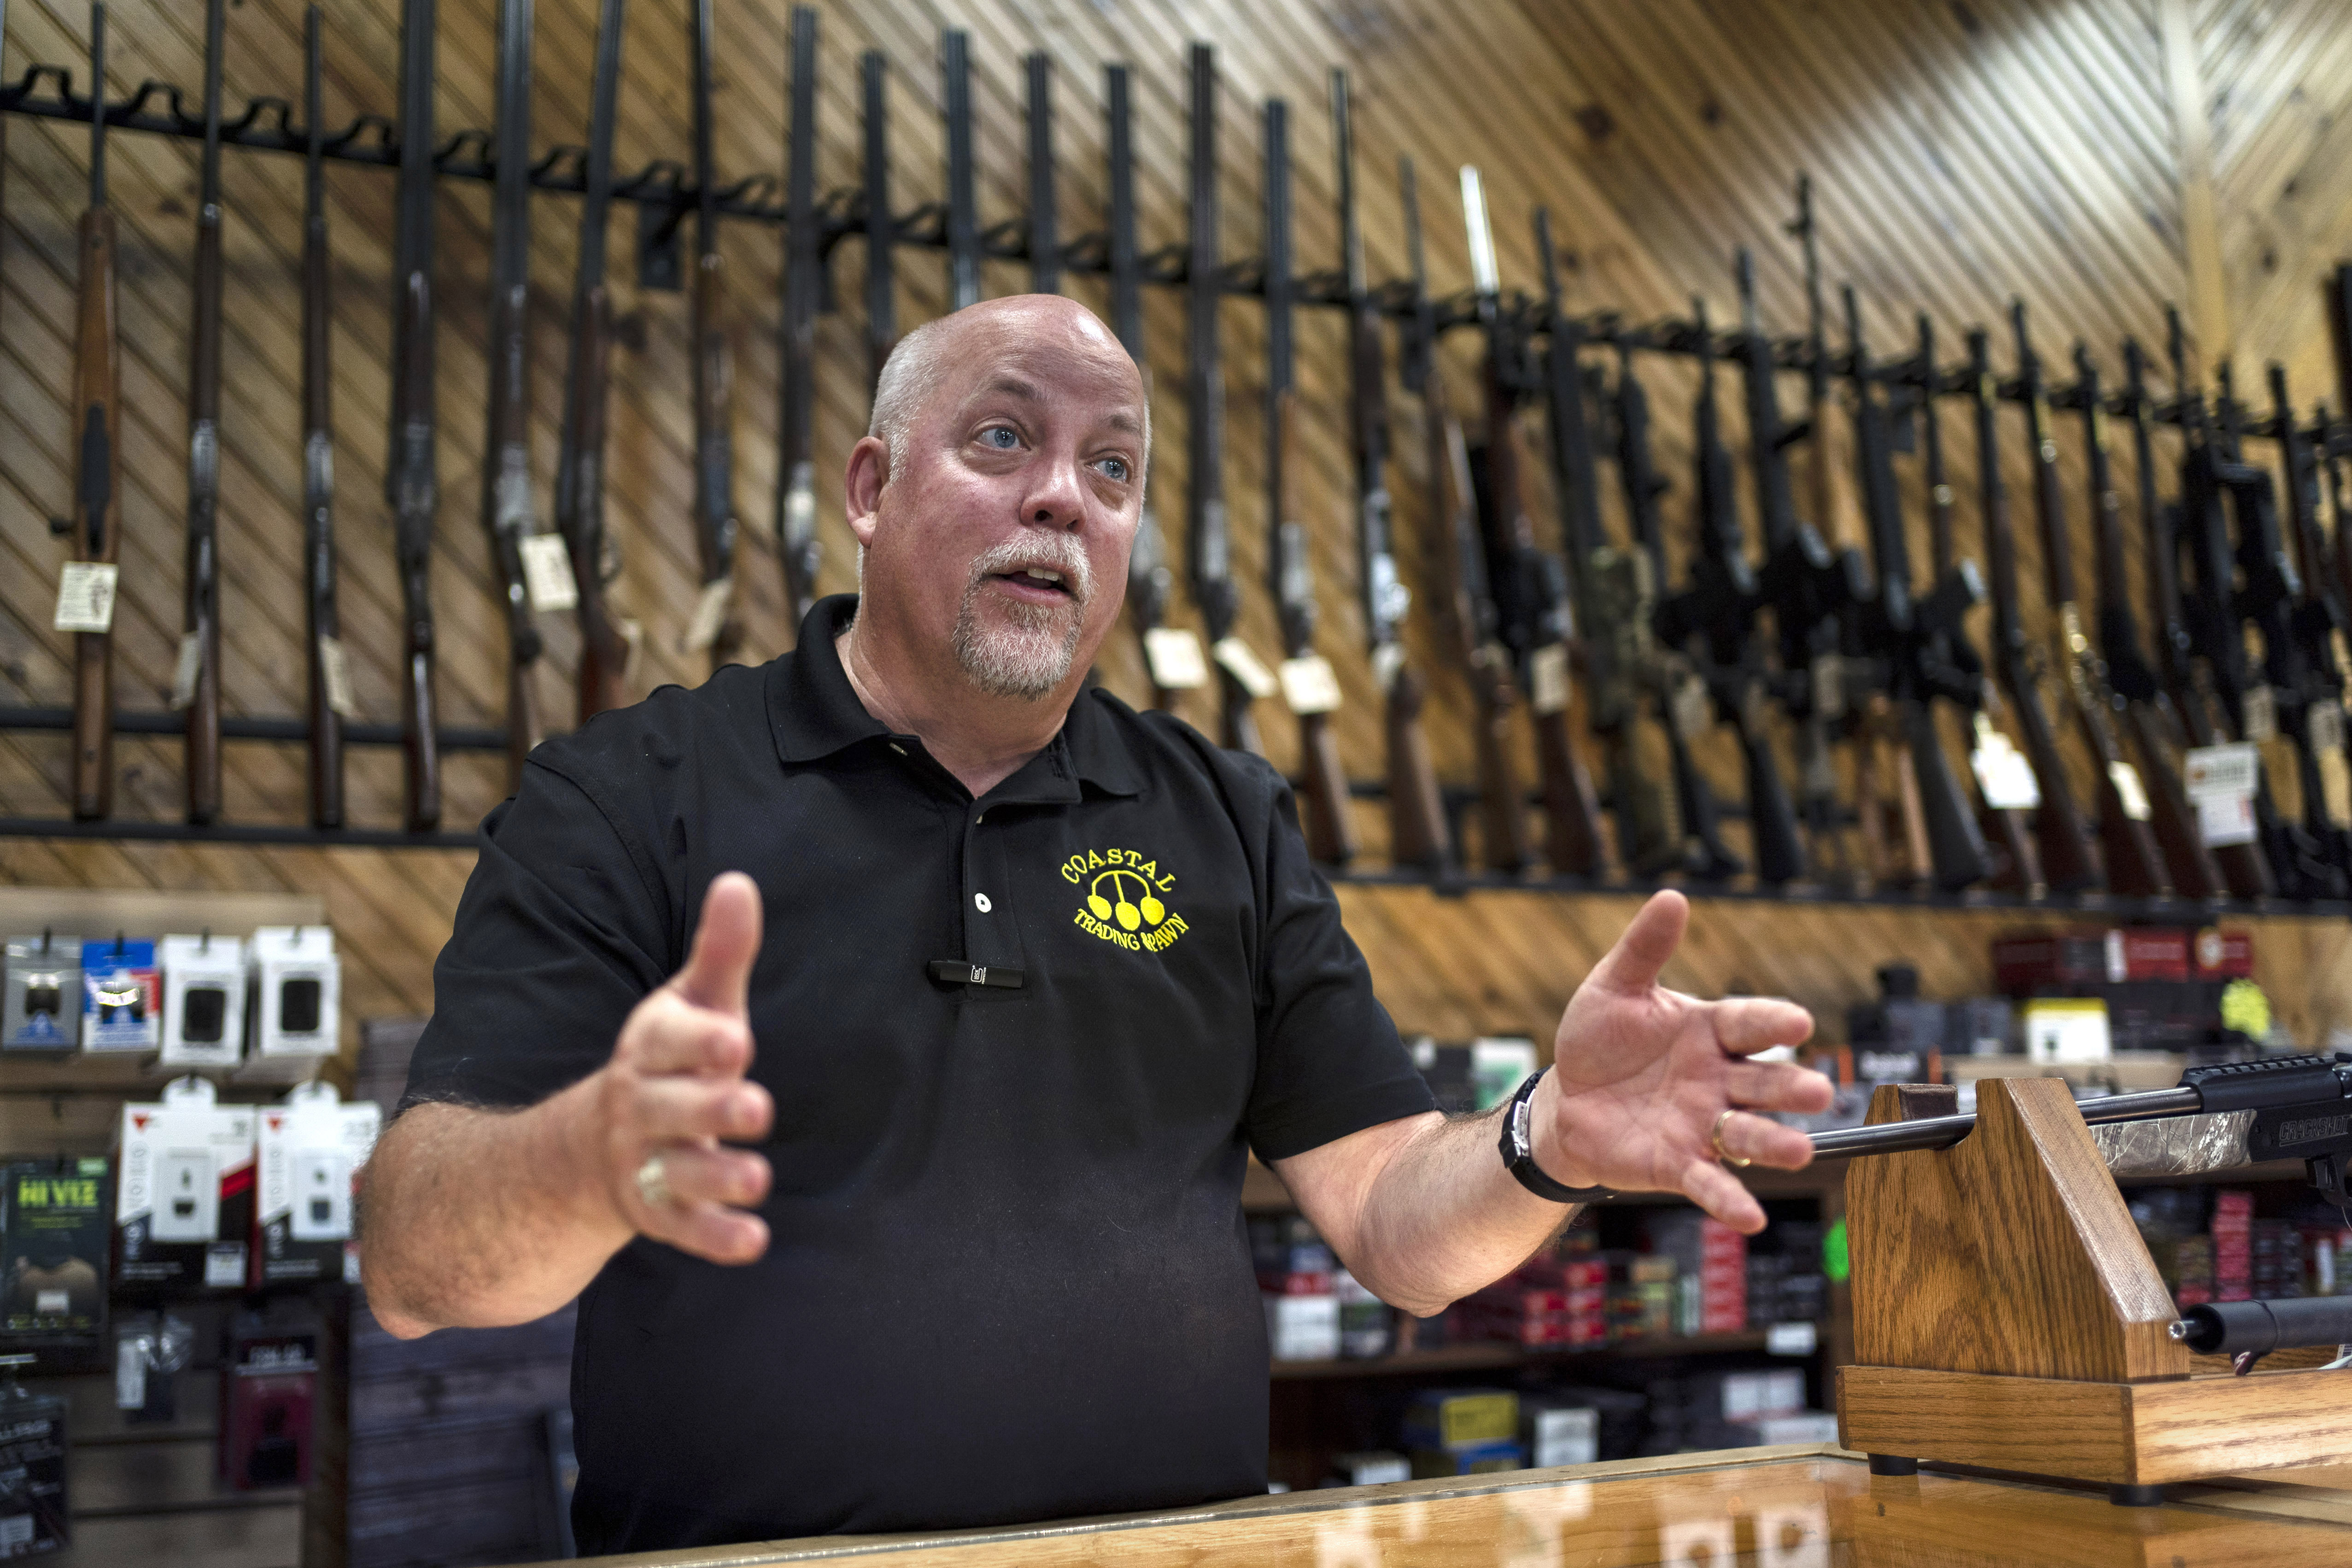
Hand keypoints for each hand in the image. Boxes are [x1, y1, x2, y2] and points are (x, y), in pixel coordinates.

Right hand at [590, 872, 774, 1263]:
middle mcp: (640, 1107)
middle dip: (711, 1110)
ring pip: (677, 1174)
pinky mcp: (656, 1212)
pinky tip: (754, 1241)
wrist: (588, 1147)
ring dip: (718, 1178)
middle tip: (758, 1107)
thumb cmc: (667, 1062)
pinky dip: (716, 1238)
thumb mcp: (691, 1005)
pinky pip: (683, 1229)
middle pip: (672, 1109)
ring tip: (759, 1179)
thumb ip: (720, 952)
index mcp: (649, 1051)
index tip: (737, 1040)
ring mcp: (643, 1164)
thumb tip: (740, 881)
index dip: (698, 1042)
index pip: (666, 1042)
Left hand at [1533, 890, 1829, 1232]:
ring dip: (1776, 1143)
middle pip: (1764, 1082)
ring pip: (1749, 1135)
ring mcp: (1704, 1126)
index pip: (1749, 1022)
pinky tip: (1751, 1218)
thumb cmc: (1598, 1042)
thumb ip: (1644, 949)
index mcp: (1710, 1031)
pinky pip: (1710, 1183)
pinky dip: (1730, 1200)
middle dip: (1791, 1086)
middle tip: (1819, 1090)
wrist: (1566, 1101)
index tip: (1799, 1020)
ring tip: (1801, 1151)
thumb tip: (1671, 896)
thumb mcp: (1612, 989)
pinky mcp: (1680, 1164)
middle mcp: (1719, 1080)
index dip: (1772, 1021)